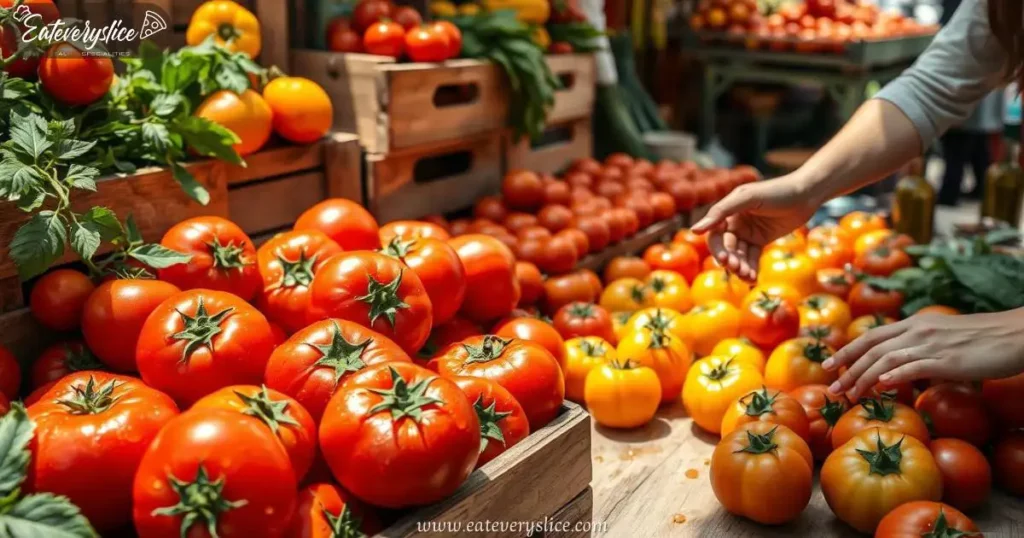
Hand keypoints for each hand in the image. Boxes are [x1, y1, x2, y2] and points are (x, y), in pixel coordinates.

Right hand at [691, 173, 820, 280]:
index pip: (715, 233)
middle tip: (737, 269)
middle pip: (726, 247)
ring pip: (739, 255)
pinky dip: (751, 268)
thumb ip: (722, 211)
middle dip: (731, 260)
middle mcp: (734, 223)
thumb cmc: (777, 191)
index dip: (717, 248)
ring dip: (740, 267)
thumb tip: (695, 230)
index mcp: (728, 211)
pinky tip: (752, 279)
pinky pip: (752, 258)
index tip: (724, 260)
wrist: (806, 194)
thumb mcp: (748, 198)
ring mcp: (748, 233)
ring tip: (747, 276)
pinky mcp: (761, 241)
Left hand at [823, 310, 1023, 398]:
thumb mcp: (944, 339)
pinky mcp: (947, 360)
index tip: (830, 364)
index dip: (848, 350)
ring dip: (863, 377)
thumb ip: (921, 349)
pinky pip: (914, 366)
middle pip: (872, 347)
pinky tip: (880, 386)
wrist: (1016, 334)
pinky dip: (894, 375)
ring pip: (886, 358)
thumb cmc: (983, 341)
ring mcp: (931, 345)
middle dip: (847, 367)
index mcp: (916, 324)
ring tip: (849, 394)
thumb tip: (901, 368)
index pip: (873, 335)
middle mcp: (918, 330)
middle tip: (831, 387)